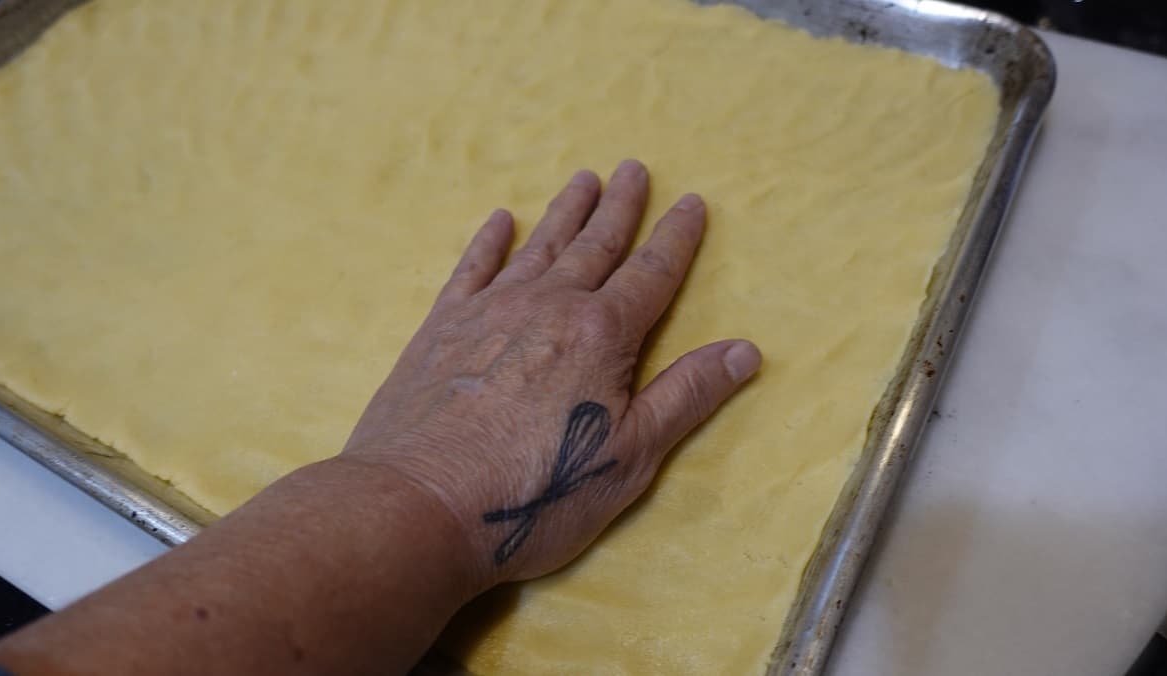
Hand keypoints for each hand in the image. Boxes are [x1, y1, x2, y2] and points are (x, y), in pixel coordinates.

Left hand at [341, 159, 760, 584]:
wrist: (421, 503)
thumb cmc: (536, 490)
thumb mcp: (630, 456)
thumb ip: (686, 396)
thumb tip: (746, 351)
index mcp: (600, 334)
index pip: (651, 274)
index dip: (676, 238)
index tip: (691, 202)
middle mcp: (546, 306)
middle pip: (594, 246)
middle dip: (619, 208)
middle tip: (633, 168)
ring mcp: (489, 312)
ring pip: (538, 247)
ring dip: (565, 212)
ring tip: (583, 179)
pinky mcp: (442, 328)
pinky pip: (472, 268)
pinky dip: (489, 241)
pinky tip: (499, 219)